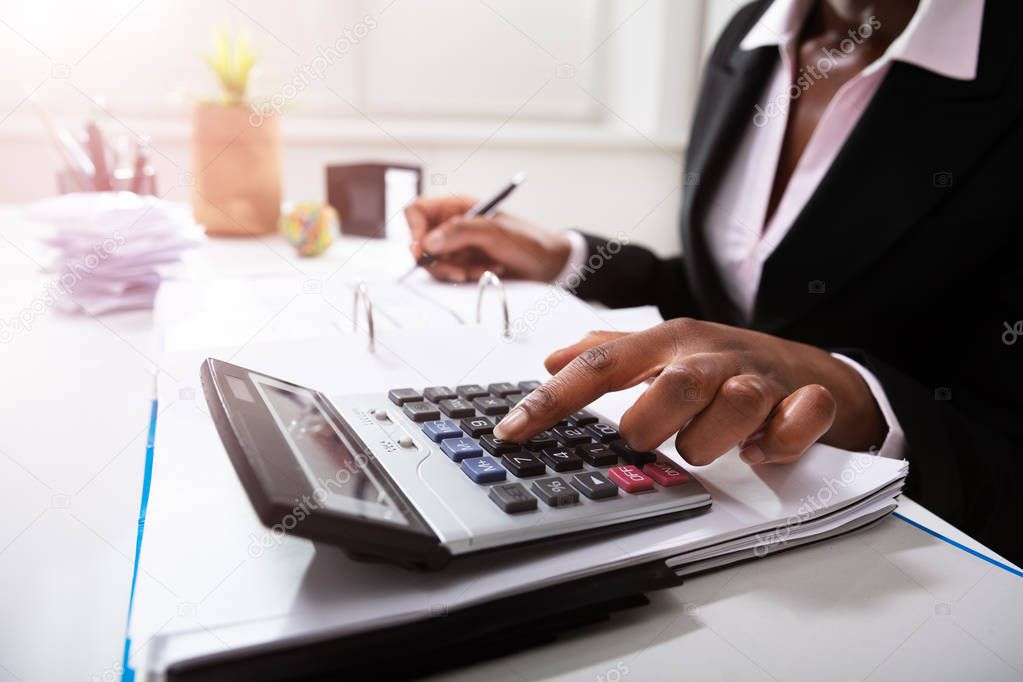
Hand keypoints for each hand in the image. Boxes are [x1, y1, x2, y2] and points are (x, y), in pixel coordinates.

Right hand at [404, 195, 570, 282]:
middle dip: (439, 261)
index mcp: (456, 207)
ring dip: (456, 271)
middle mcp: (451, 226)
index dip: (414, 230)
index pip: (417, 212)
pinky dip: (466, 277)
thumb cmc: (526, 240)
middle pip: (421, 243)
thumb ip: (461, 232)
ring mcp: (456, 247)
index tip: (423, 251)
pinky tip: (488, 272)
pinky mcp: (463, 266)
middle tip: (460, 271)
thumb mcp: (495, 232)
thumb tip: (427, 243)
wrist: (548, 264)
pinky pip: (450, 275)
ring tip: (483, 270)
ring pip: (435, 263)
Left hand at [493, 318, 886, 465]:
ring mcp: (762, 377)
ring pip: (738, 403)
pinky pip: (799, 420)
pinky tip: (762, 448)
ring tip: (703, 446)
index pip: (601, 364)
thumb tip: (551, 359)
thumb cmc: (720, 363)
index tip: (512, 430)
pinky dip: (780, 441)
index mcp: (670, 342)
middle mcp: (712, 356)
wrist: (806, 368)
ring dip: (713, 439)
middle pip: (676, 383)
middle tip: (640, 439)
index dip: (554, 399)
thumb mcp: (662, 351)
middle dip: (650, 422)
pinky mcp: (806, 401)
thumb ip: (607, 354)